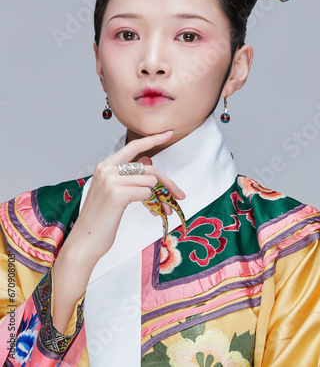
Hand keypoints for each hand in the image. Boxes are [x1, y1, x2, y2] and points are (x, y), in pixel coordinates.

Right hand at [63, 130, 184, 266]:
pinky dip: (151, 203)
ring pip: (150, 181)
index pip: (133, 146)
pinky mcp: (117, 194)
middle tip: (179, 195)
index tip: (167, 133)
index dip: (152, 139)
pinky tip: (147, 211)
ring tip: (157, 210)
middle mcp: (107, 169)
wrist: (84, 242)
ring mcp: (111, 181)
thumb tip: (148, 161)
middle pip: (148, 168)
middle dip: (167, 182)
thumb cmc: (100, 220)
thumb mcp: (114, 192)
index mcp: (104, 166)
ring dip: (158, 197)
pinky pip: (147, 192)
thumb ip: (130, 176)